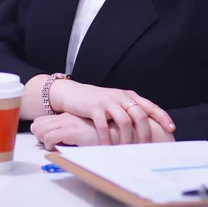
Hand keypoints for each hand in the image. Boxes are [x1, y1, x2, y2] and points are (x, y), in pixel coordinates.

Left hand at [31, 113, 103, 149]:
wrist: (114, 133)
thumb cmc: (99, 134)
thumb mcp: (80, 129)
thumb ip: (69, 131)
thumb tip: (54, 140)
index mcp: (66, 116)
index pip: (40, 120)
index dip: (39, 131)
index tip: (45, 140)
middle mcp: (64, 118)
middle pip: (37, 125)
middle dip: (38, 136)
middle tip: (47, 144)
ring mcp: (67, 124)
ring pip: (41, 130)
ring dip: (43, 140)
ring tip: (52, 146)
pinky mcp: (71, 132)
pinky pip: (50, 137)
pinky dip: (49, 144)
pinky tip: (57, 148)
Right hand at [50, 80, 174, 145]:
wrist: (71, 93)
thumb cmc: (95, 101)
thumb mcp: (114, 102)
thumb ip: (127, 110)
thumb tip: (144, 131)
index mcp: (128, 96)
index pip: (149, 106)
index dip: (162, 117)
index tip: (171, 129)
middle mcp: (120, 97)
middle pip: (140, 116)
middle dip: (144, 134)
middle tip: (145, 148)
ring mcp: (107, 101)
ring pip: (124, 122)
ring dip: (127, 139)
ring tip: (125, 149)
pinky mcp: (93, 107)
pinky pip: (104, 125)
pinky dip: (107, 138)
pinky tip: (107, 146)